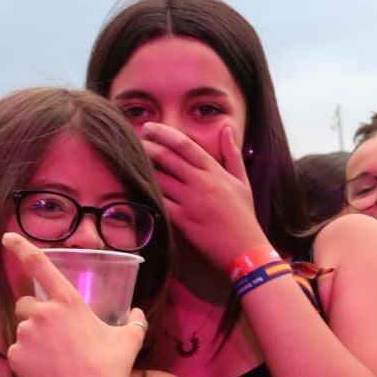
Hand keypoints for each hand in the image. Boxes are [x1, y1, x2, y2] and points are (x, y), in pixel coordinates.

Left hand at [3, 232, 142, 376]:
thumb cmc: (110, 368)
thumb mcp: (129, 340)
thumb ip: (134, 322)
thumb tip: (137, 313)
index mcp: (67, 301)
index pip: (40, 265)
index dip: (21, 247)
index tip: (7, 237)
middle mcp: (43, 313)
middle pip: (26, 304)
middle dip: (35, 314)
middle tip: (54, 335)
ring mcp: (26, 334)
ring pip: (22, 329)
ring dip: (33, 338)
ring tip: (56, 359)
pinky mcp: (15, 356)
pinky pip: (17, 351)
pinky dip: (28, 359)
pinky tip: (47, 371)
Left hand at [140, 121, 267, 268]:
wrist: (245, 249)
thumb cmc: (244, 216)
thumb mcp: (242, 181)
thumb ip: (232, 154)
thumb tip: (227, 129)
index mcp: (214, 171)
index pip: (185, 144)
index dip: (164, 133)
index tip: (150, 127)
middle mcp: (200, 182)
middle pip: (167, 157)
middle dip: (147, 146)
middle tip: (133, 140)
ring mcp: (190, 201)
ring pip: (159, 179)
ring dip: (143, 170)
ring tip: (130, 163)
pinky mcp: (183, 220)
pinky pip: (159, 203)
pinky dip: (147, 195)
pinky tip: (136, 190)